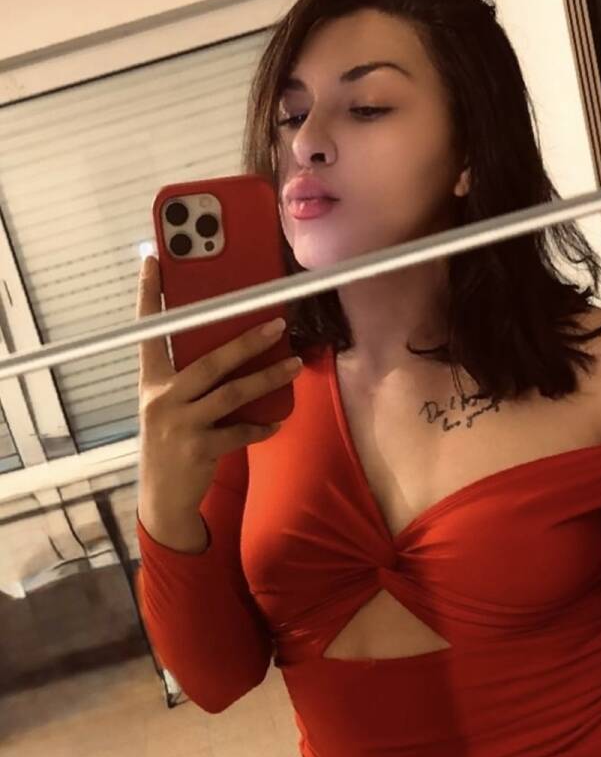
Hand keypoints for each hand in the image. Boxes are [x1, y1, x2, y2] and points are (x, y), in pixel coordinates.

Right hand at [137, 254, 301, 515]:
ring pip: (231, 394)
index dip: (150, 296)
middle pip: (210, 361)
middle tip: (278, 323)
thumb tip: (229, 345)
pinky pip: (238, 432)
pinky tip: (276, 423)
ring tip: (295, 365)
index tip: (154, 260)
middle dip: (246, 341)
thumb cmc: (171, 440)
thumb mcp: (167, 404)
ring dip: (267, 378)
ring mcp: (179, 425)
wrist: (162, 496)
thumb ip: (186, 377)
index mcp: (150, 381)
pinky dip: (261, 427)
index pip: (148, 331)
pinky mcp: (198, 450)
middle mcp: (161, 399)